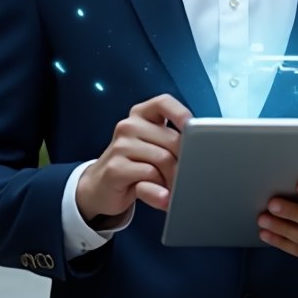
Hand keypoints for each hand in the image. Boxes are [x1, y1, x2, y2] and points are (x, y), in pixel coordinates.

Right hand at [76, 94, 191, 223]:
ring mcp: (120, 146)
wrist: (100, 186)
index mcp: (141, 115)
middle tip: (184, 177)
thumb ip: (172, 144)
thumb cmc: (135, 165)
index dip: (181, 113)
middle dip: (184, 162)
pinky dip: (159, 188)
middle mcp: (129, 126)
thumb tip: (197, 153)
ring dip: (171, 178)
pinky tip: (158, 194)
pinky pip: (150, 175)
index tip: (192, 126)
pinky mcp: (115, 168)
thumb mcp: (153, 149)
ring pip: (163, 158)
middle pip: (172, 139)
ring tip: (168, 187)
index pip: (164, 103)